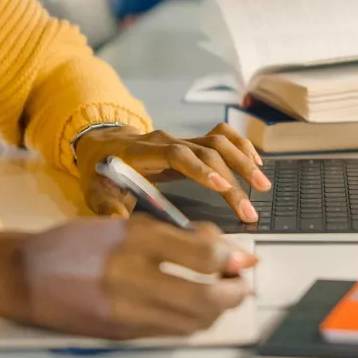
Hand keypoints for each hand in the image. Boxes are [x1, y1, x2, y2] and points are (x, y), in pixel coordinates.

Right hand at [0, 217, 254, 339]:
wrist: (22, 276)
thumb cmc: (72, 245)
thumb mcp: (125, 224)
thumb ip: (173, 233)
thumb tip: (219, 246)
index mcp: (134, 239)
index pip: (203, 252)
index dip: (232, 257)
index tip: (242, 257)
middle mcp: (132, 276)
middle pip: (206, 296)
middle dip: (234, 292)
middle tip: (240, 283)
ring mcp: (126, 310)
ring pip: (193, 320)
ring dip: (217, 310)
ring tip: (221, 295)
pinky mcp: (121, 333)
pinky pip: (171, 331)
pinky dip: (191, 320)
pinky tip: (193, 308)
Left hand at [74, 123, 269, 223]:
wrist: (101, 146)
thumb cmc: (100, 173)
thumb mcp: (94, 192)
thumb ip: (107, 206)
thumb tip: (119, 220)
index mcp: (141, 152)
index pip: (176, 154)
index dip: (200, 169)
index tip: (222, 187)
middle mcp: (165, 141)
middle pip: (206, 150)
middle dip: (232, 177)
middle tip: (249, 209)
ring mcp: (180, 139)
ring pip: (218, 141)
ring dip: (243, 161)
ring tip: (262, 185)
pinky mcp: (190, 143)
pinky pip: (221, 136)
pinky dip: (240, 147)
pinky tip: (255, 164)